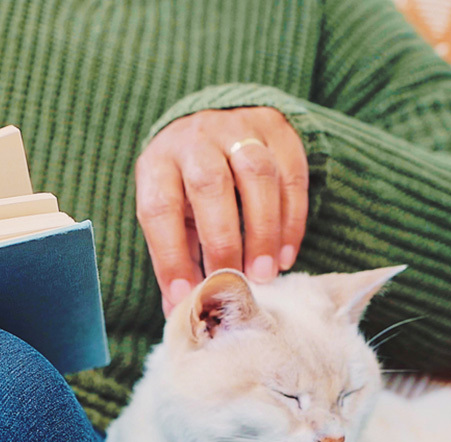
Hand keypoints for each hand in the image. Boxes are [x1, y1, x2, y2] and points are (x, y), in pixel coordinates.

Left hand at [135, 107, 308, 314]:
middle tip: (236, 281)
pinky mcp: (277, 129)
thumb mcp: (171, 213)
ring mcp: (238, 128)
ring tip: (265, 273)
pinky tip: (284, 255)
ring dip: (264, 230)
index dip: (170, 256)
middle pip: (210, 185)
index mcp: (159, 164)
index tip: (185, 295)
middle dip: (224, 241)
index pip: (159, 209)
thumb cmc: (186, 183)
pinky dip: (291, 220)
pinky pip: (291, 175)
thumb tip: (178, 311)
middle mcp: (195, 140)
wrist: (215, 120)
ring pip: (257, 175)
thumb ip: (175, 257)